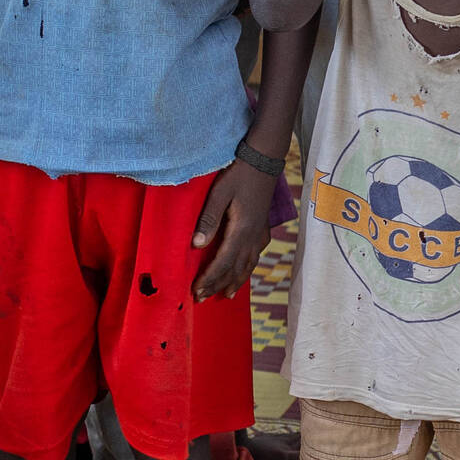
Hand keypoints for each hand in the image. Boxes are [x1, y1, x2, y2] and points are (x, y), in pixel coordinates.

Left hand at [192, 157, 280, 298]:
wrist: (264, 160)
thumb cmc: (239, 174)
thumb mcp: (219, 194)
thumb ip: (208, 220)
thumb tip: (196, 246)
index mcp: (241, 230)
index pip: (223, 262)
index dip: (209, 278)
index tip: (196, 291)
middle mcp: (253, 236)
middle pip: (235, 268)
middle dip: (218, 285)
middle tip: (202, 299)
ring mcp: (260, 232)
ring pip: (248, 264)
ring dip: (235, 281)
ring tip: (227, 295)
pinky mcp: (262, 227)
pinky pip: (255, 255)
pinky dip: (248, 268)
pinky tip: (244, 271)